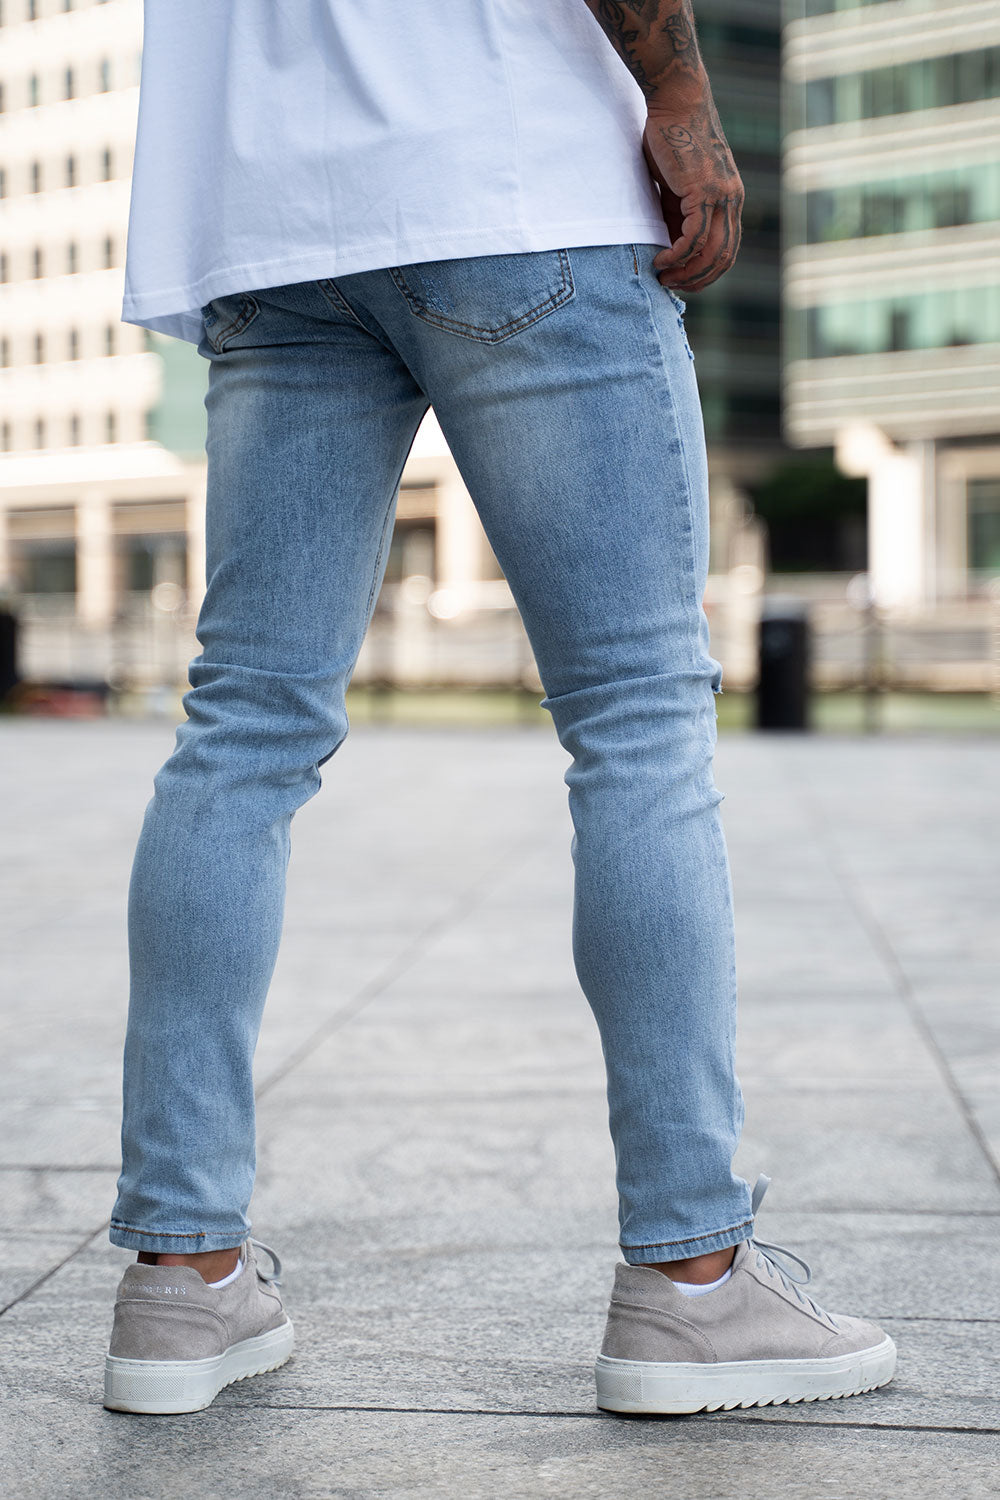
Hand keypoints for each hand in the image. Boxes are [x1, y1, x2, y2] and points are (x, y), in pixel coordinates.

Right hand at [642, 105, 743, 292]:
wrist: (675, 101)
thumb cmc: (671, 136)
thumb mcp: (676, 183)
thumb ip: (678, 211)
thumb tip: (670, 242)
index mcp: (730, 198)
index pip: (728, 249)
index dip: (707, 272)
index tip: (683, 280)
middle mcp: (732, 199)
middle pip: (724, 257)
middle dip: (699, 280)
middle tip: (672, 286)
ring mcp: (721, 196)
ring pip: (710, 252)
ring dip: (686, 271)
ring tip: (663, 276)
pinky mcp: (704, 191)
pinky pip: (694, 237)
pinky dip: (677, 255)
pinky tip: (661, 259)